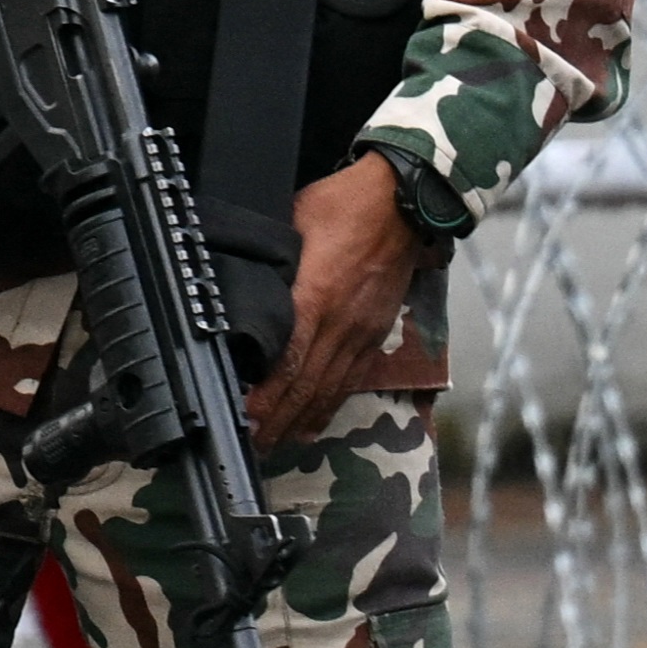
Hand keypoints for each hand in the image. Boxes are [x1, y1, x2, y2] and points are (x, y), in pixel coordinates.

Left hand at [249, 155, 420, 442]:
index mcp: (317, 296)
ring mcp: (361, 332)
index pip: (287, 360)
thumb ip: (272, 261)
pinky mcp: (376, 333)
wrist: (403, 200)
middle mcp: (341, 324)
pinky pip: (351, 379)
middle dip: (277, 421)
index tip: (243, 419)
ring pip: (328, 390)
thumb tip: (242, 284)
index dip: (265, 396)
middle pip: (305, 387)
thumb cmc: (345, 203)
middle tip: (252, 447)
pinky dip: (329, 406)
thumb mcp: (294, 222)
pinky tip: (312, 423)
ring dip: (300, 421)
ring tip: (275, 445)